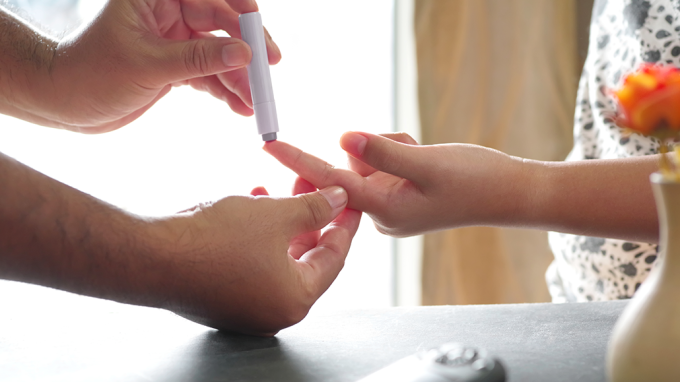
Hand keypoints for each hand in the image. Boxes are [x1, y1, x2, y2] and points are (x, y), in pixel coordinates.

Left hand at [25, 0, 280, 132]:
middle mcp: (169, 11)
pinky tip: (240, 107)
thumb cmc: (92, 74)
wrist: (65, 103)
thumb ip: (198, 60)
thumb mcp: (148, 66)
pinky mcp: (177, 63)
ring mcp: (175, 38)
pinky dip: (225, 90)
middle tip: (268, 73)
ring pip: (219, 53)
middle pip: (222, 24)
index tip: (260, 37)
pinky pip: (210, 73)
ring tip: (255, 104)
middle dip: (246, 52)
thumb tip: (245, 55)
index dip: (239, 12)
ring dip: (239, 78)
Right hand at [149, 180, 360, 335]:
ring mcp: (246, 308)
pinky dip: (258, 235)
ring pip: (277, 257)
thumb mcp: (275, 216)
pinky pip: (253, 262)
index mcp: (295, 299)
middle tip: (315, 188)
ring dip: (281, 222)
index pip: (334, 257)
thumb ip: (314, 208)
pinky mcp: (223, 297)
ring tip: (280, 189)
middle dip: (310, 218)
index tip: (350, 201)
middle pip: (306, 258)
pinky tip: (251, 202)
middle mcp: (273, 311)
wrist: (151, 257)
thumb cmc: (214, 242)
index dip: (344, 223)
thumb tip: (337, 199)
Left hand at [264, 132, 531, 236]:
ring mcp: (389, 203)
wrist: (507, 193)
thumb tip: (343, 139)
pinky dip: (396, 151)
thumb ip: (384, 153)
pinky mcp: (398, 193)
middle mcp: (380, 212)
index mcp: (384, 212)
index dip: (300, 163)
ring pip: (366, 161)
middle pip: (349, 171)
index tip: (269, 145)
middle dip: (370, 153)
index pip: (331, 185)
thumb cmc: (474, 182)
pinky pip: (381, 163)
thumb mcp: (428, 163)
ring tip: (421, 152)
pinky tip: (421, 155)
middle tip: (405, 149)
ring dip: (388, 148)